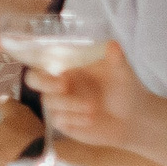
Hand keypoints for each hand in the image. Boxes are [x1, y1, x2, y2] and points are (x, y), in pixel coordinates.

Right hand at [29, 38, 143, 150]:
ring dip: (69, 104)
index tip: (53, 64)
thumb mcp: (122, 73)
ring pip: (48, 101)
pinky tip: (90, 119)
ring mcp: (60, 102)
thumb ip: (115, 59)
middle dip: (43, 81)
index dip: (40, 58)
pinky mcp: (63, 121)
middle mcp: (60, 82)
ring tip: (92, 108)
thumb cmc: (125, 90)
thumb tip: (112, 44)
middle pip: (34, 79)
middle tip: (63, 85)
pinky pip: (57, 119)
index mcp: (69, 66)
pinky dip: (73, 118)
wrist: (132, 120)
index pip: (45, 58)